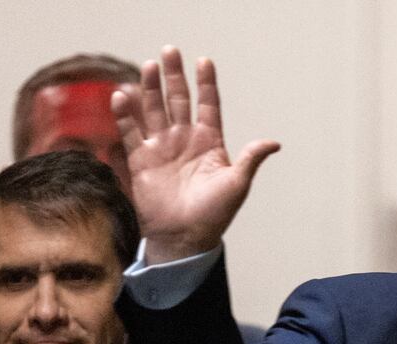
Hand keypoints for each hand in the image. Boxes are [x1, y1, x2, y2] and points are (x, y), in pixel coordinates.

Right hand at [112, 47, 280, 263]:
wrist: (184, 239)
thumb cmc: (214, 214)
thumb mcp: (237, 184)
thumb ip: (250, 159)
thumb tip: (274, 143)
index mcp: (209, 142)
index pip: (208, 105)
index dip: (206, 84)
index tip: (204, 61)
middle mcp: (184, 140)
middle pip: (178, 100)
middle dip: (174, 76)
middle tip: (169, 51)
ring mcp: (162, 148)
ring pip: (154, 110)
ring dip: (150, 88)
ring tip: (149, 66)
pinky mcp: (141, 160)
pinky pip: (131, 132)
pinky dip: (125, 115)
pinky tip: (122, 97)